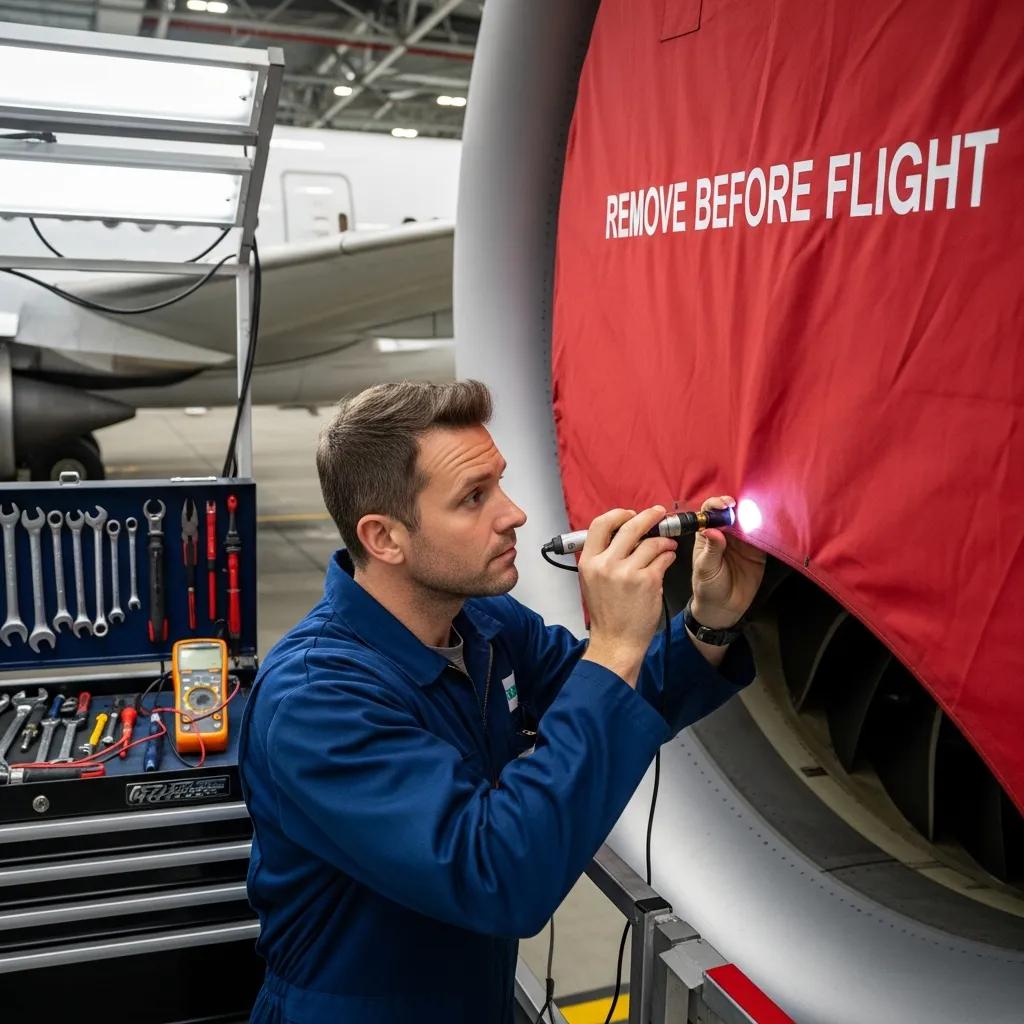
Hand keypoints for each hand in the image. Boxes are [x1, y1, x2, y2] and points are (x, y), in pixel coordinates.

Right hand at [578, 506, 677, 686]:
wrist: (616, 641)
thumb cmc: (607, 614)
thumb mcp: (592, 581)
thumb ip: (603, 557)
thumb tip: (623, 534)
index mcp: (589, 562)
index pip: (600, 524)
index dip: (618, 514)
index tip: (630, 514)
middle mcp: (606, 564)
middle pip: (630, 526)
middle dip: (649, 516)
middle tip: (659, 514)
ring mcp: (627, 572)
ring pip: (652, 542)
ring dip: (664, 541)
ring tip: (667, 545)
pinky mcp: (648, 581)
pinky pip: (663, 558)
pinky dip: (669, 556)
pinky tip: (668, 559)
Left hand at [690, 495, 765, 628]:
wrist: (724, 607)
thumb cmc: (707, 586)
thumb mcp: (705, 568)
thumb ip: (711, 549)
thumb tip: (713, 530)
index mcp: (707, 534)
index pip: (709, 512)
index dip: (717, 504)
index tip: (725, 506)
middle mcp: (725, 534)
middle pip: (732, 512)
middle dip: (739, 507)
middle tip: (746, 508)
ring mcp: (742, 541)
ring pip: (749, 521)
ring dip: (755, 515)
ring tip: (760, 513)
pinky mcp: (758, 551)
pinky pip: (764, 536)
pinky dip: (768, 529)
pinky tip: (770, 524)